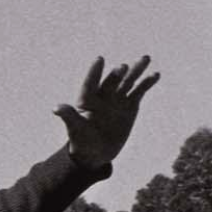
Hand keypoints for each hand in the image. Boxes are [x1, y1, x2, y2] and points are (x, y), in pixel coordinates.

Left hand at [56, 55, 158, 169]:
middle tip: (123, 67)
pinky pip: (139, 91)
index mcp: (87, 100)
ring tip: (145, 59)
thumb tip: (56, 108)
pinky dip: (147, 83)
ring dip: (136, 70)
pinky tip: (155, 75)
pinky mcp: (130, 105)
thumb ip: (69, 116)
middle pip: (111, 81)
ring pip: (128, 82)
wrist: (97, 152)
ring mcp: (117, 99)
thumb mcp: (75, 129)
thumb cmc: (82, 141)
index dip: (94, 72)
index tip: (99, 59)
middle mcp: (103, 96)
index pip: (90, 84)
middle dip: (117, 74)